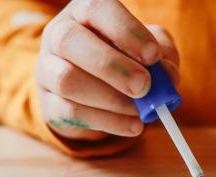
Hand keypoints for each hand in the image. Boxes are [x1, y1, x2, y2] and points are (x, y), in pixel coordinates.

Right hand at [36, 0, 178, 140]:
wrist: (93, 95)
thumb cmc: (124, 61)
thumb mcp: (148, 51)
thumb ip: (162, 56)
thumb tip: (168, 75)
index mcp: (84, 12)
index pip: (96, 8)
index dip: (125, 30)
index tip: (152, 56)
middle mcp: (58, 35)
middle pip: (70, 41)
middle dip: (112, 66)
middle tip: (144, 86)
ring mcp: (47, 69)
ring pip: (67, 80)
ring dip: (110, 99)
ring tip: (139, 110)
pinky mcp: (48, 103)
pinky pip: (70, 112)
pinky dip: (108, 122)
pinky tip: (132, 125)